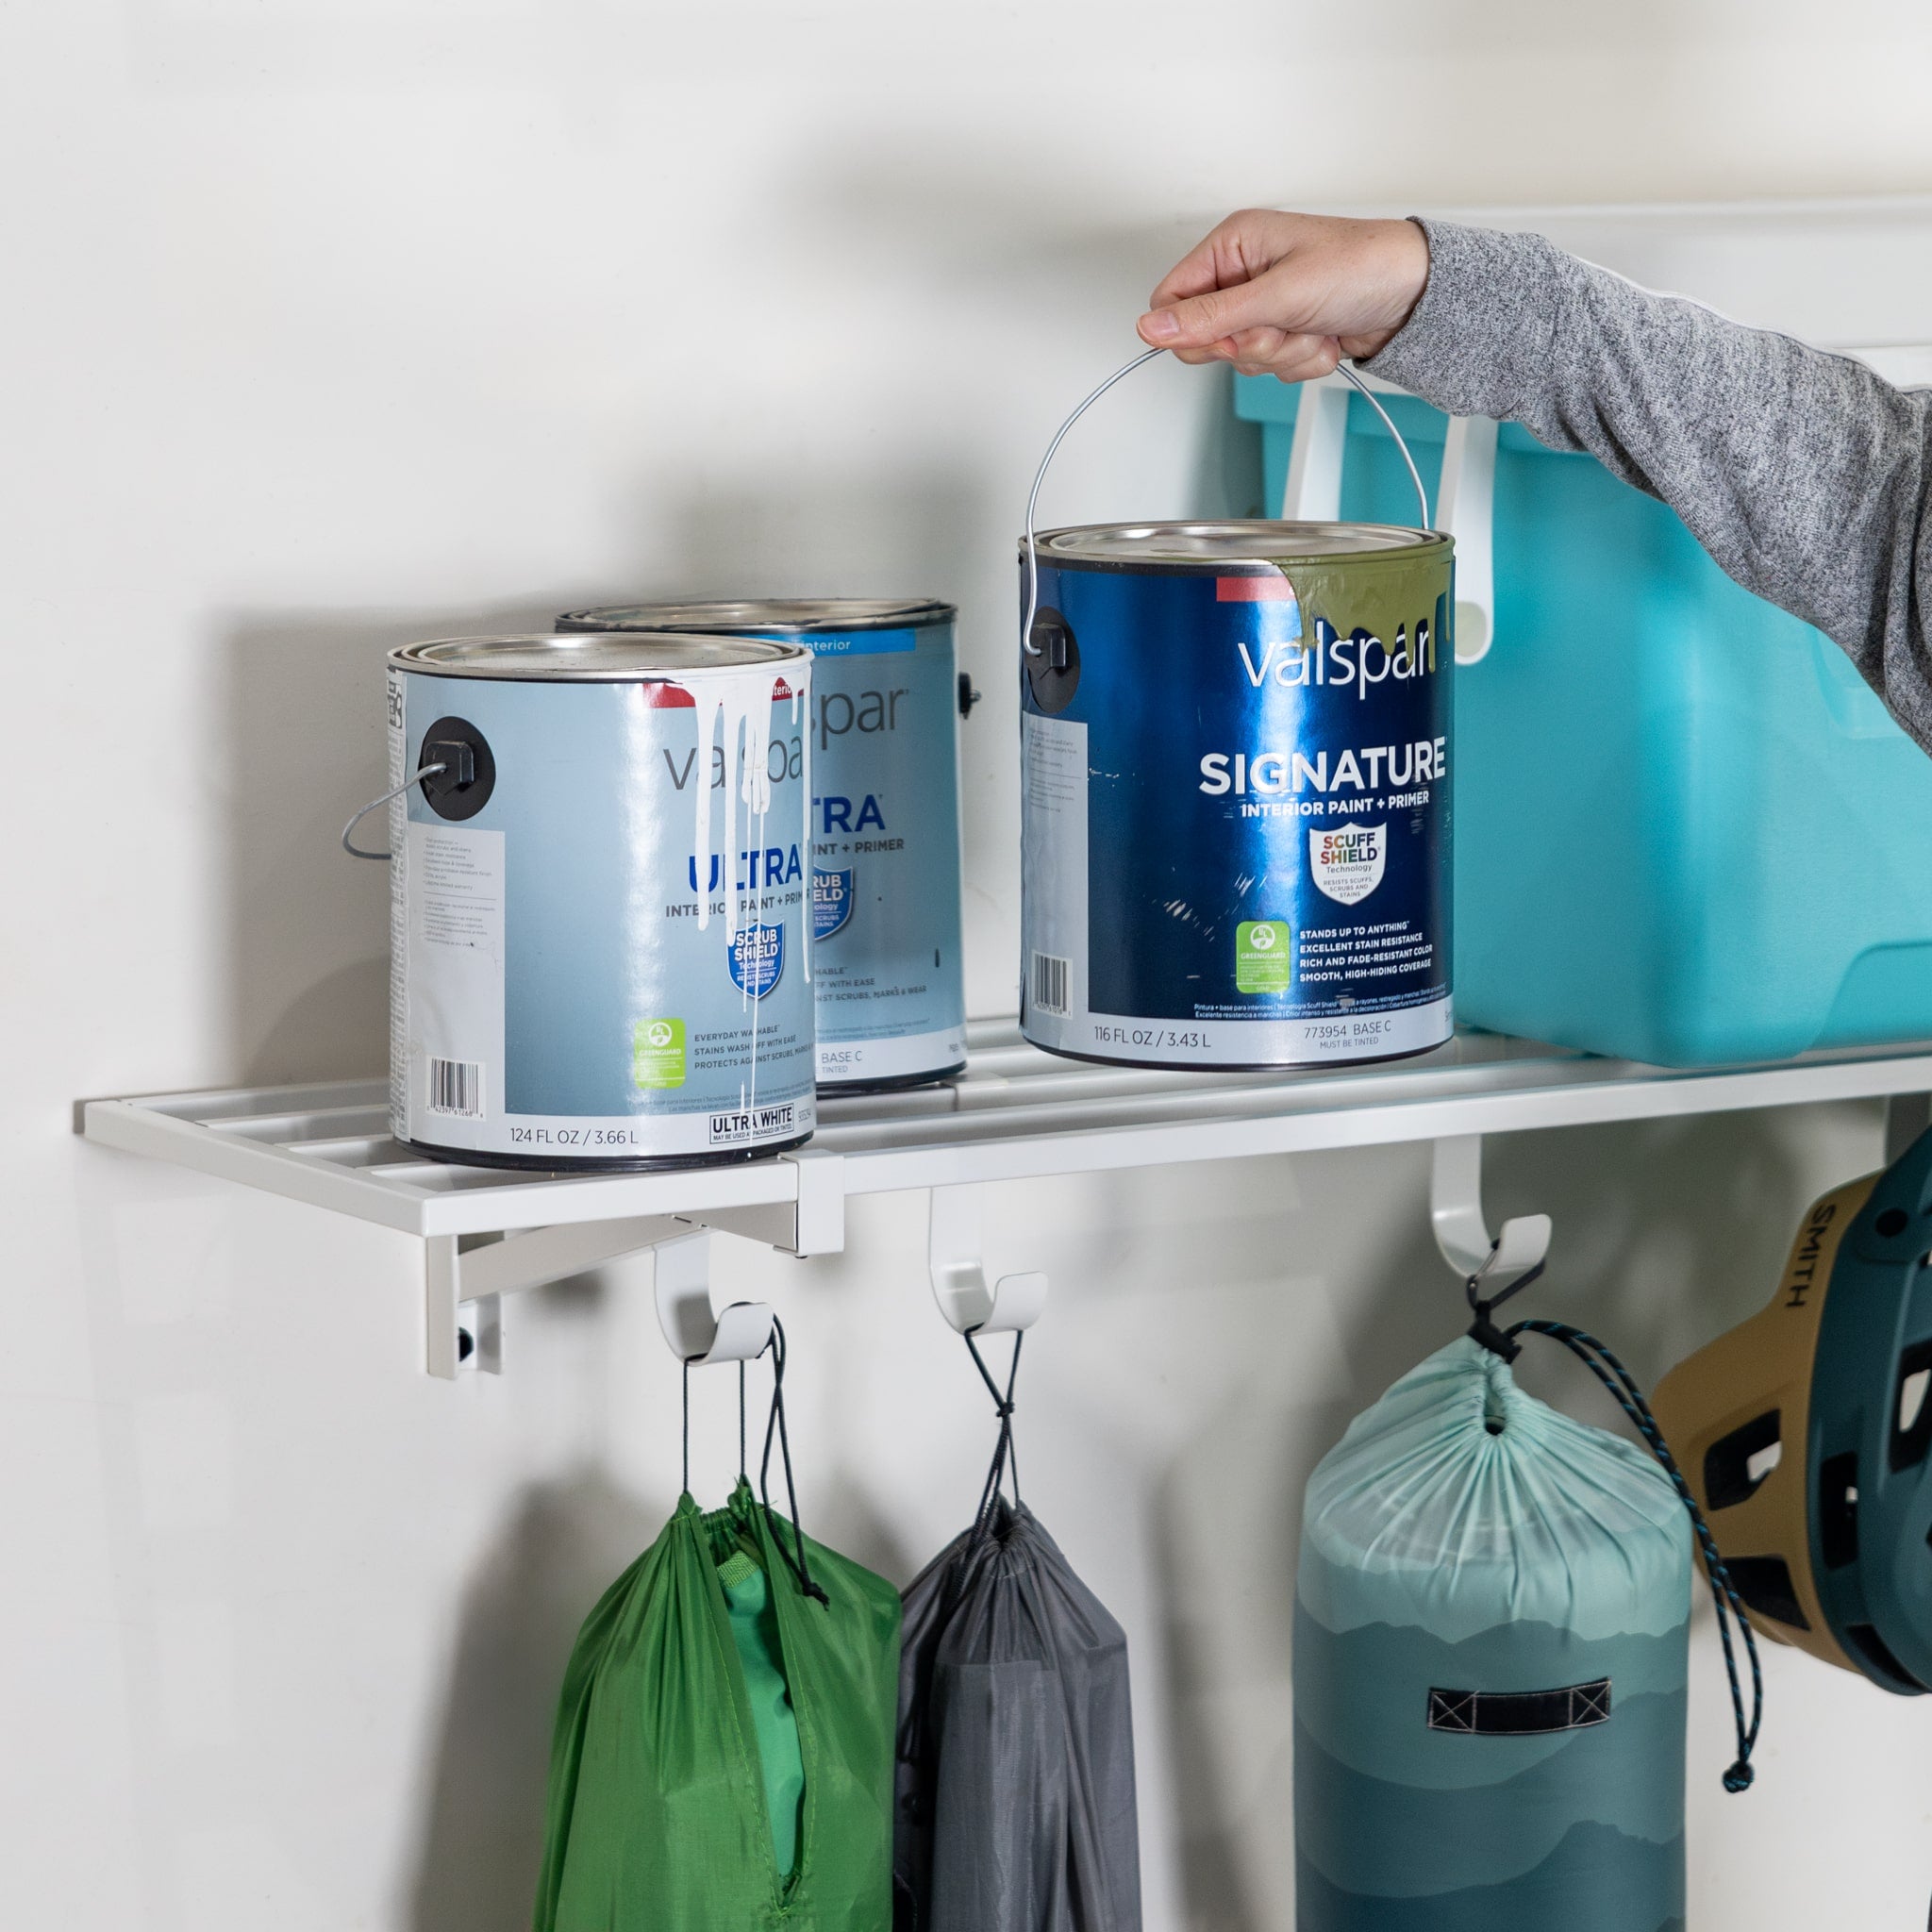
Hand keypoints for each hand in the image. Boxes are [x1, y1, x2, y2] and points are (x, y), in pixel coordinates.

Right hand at [1138, 212, 1429, 381]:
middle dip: (1250, 345)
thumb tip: (1150, 327)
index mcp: (1233, 246)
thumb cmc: (1360, 266)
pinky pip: (1273, 368)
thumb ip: (1210, 316)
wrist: (1414, 293)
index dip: (1193, 331)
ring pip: (1242, 359)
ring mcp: (1266, 307)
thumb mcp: (1277, 293)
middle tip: (1282, 326)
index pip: (1172, 300)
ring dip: (1282, 355)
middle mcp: (1244, 274)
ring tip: (1314, 326)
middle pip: (1207, 339)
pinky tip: (1326, 337)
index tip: (1230, 336)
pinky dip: (1302, 361)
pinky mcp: (1288, 332)